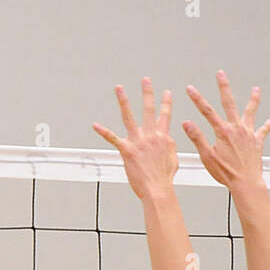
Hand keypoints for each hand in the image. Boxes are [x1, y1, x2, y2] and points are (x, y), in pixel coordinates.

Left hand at [93, 78, 177, 200]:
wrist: (158, 189)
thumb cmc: (164, 179)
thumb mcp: (173, 160)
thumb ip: (170, 148)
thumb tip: (168, 143)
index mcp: (163, 137)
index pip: (165, 115)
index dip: (166, 103)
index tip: (167, 92)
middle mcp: (151, 135)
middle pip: (149, 109)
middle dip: (147, 93)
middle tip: (145, 80)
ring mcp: (138, 141)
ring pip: (129, 116)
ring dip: (124, 101)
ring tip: (119, 88)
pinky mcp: (127, 150)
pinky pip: (112, 138)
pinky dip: (103, 131)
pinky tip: (95, 125)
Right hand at [183, 72, 269, 191]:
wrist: (246, 182)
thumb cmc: (227, 173)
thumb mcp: (207, 156)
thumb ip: (197, 138)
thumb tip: (187, 124)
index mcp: (223, 132)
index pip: (206, 111)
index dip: (197, 99)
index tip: (191, 89)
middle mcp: (237, 129)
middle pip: (229, 103)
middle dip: (224, 87)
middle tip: (221, 75)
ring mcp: (248, 134)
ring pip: (251, 112)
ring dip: (253, 100)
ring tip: (256, 90)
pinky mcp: (257, 142)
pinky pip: (263, 131)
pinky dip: (266, 126)